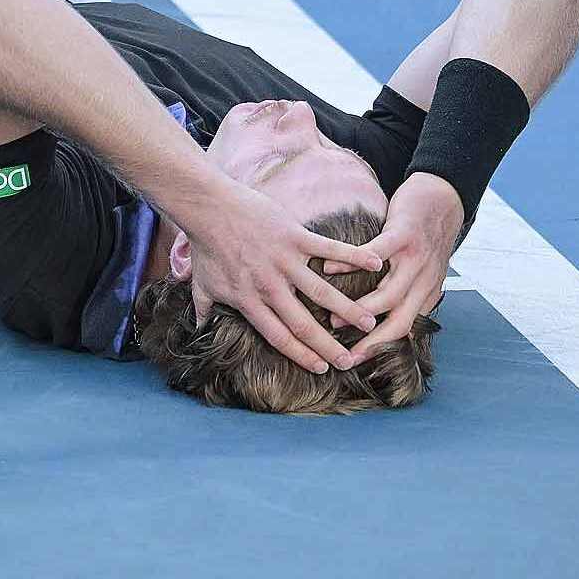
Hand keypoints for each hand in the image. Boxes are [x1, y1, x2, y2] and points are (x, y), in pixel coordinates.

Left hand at [178, 179, 383, 373]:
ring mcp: (283, 261)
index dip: (302, 356)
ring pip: (322, 292)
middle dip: (329, 346)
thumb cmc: (206, 247)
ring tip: (369, 323)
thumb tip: (201, 332)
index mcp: (248, 302)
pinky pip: (328, 249)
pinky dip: (353, 256)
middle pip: (304, 324)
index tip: (322, 370)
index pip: (279, 337)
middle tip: (350, 361)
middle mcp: (269, 287)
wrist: (209, 208)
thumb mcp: (202, 286)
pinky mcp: (293, 236)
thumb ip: (204, 312)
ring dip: (348, 309)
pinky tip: (376, 265)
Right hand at [327, 171, 462, 359]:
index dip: (381, 348)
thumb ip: (413, 295)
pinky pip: (375, 254)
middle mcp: (425, 281)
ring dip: (359, 311)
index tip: (356, 360)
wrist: (446, 198)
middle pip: (399, 321)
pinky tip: (330, 269)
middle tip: (345, 356)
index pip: (406, 329)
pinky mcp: (404, 234)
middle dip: (371, 343)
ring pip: (389, 295)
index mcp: (427, 292)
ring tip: (333, 321)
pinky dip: (351, 264)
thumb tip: (394, 323)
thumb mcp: (427, 271)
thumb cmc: (428, 236)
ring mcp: (415, 258)